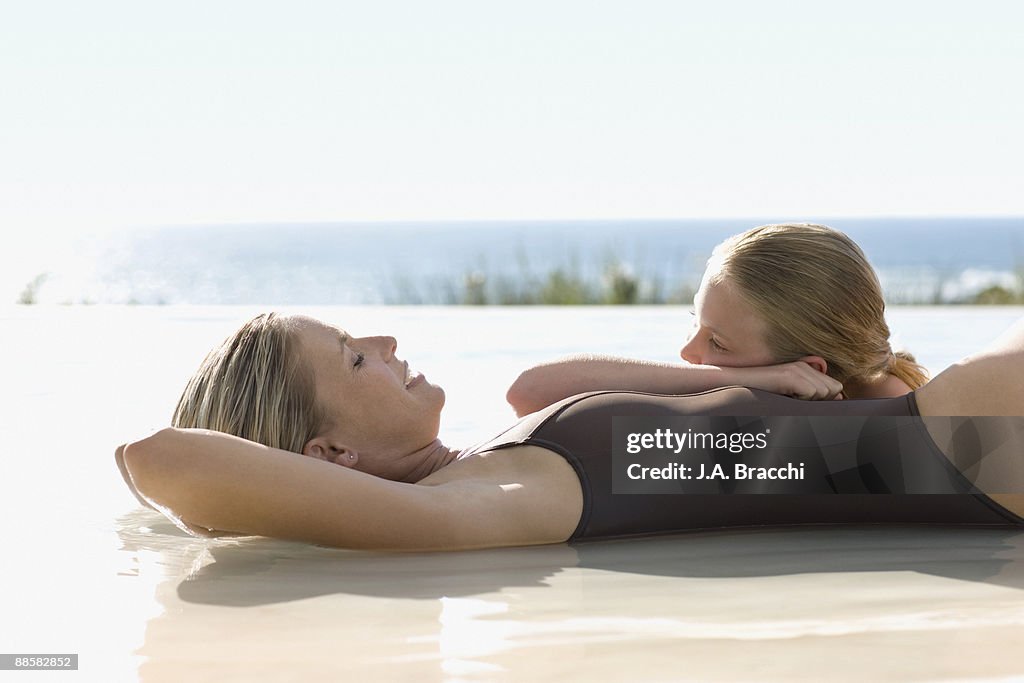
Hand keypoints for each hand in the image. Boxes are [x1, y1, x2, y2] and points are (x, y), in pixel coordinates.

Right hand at [726, 361, 843, 399]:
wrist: (734, 387)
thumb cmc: (761, 396)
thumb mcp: (789, 396)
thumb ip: (812, 394)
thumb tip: (840, 398)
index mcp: (806, 369)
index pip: (835, 387)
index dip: (824, 400)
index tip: (802, 402)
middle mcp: (805, 365)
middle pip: (834, 390)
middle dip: (820, 401)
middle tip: (794, 401)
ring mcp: (798, 369)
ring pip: (825, 392)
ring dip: (809, 402)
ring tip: (787, 399)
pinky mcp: (791, 374)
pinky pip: (813, 393)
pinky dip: (802, 401)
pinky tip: (784, 398)